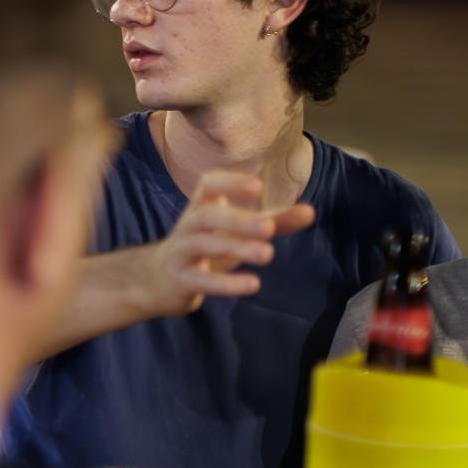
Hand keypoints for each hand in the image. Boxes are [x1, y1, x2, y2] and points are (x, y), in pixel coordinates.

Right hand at [135, 171, 315, 316]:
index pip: (209, 185)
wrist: (157, 280)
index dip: (230, 183)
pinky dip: (226, 283)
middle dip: (237, 220)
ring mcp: (181, 252)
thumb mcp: (237, 233)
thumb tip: (310, 211)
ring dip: (235, 248)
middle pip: (206, 216)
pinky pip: (200, 279)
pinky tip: (252, 284)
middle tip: (268, 228)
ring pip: (203, 245)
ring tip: (267, 254)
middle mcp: (188, 226)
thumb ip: (273, 222)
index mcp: (201, 207)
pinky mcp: (180, 279)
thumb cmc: (205, 249)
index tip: (256, 187)